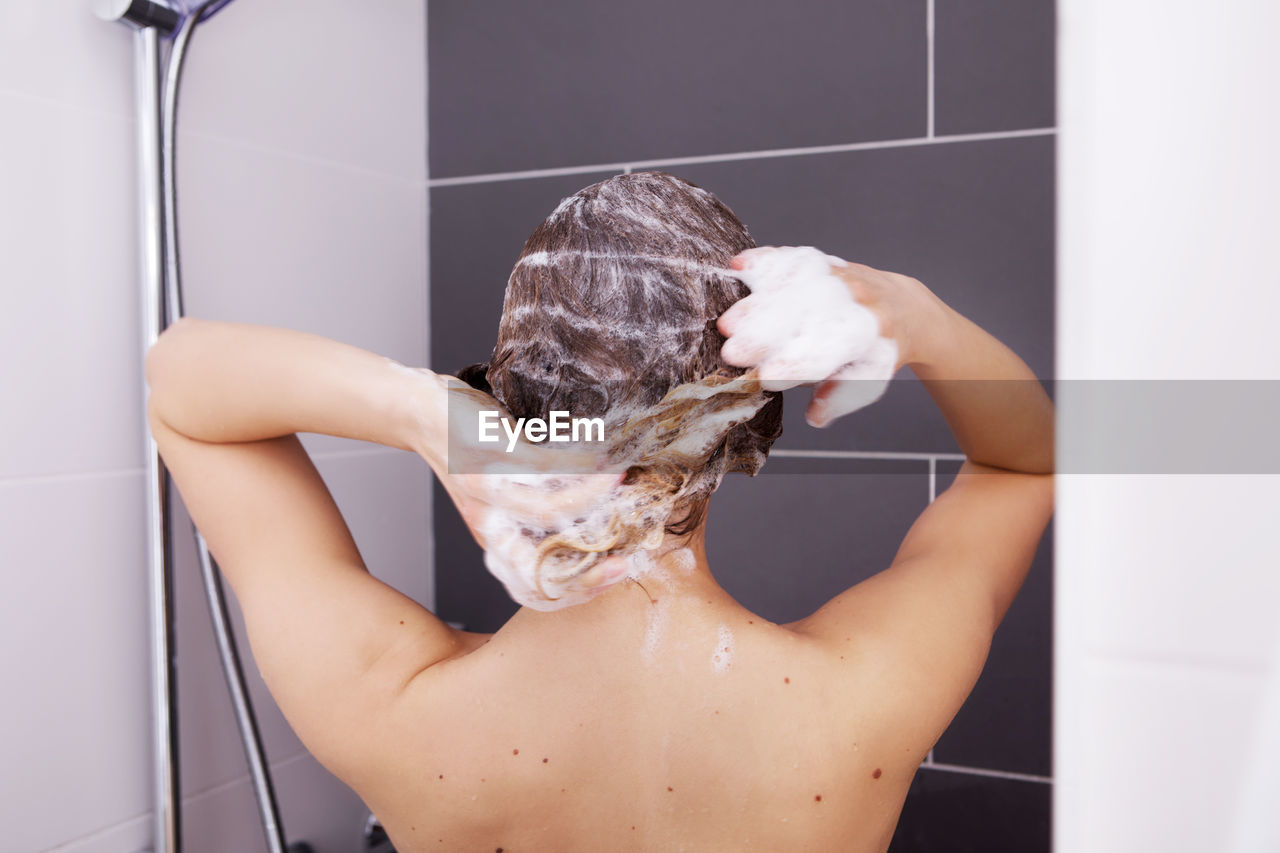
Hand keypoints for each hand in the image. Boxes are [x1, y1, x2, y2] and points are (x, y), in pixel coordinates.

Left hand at [403, 369, 627, 606]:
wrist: (415, 411)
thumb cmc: (465, 448)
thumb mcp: (493, 491)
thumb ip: (530, 505)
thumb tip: (589, 510)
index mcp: (491, 538)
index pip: (528, 584)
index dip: (572, 592)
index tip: (611, 577)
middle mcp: (487, 525)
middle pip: (538, 567)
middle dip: (586, 574)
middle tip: (625, 563)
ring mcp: (487, 493)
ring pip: (548, 514)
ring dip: (593, 500)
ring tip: (620, 481)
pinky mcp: (490, 459)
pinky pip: (543, 471)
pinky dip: (580, 466)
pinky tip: (599, 457)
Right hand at [717, 246, 938, 426]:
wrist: (900, 304)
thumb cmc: (874, 350)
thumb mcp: (867, 380)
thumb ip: (840, 398)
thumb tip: (816, 416)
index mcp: (864, 335)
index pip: (827, 352)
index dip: (795, 366)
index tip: (765, 378)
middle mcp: (853, 301)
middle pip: (806, 316)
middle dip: (768, 335)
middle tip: (733, 354)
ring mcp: (835, 276)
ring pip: (793, 286)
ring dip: (757, 304)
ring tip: (728, 324)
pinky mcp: (820, 260)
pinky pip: (789, 257)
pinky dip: (762, 260)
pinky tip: (739, 267)